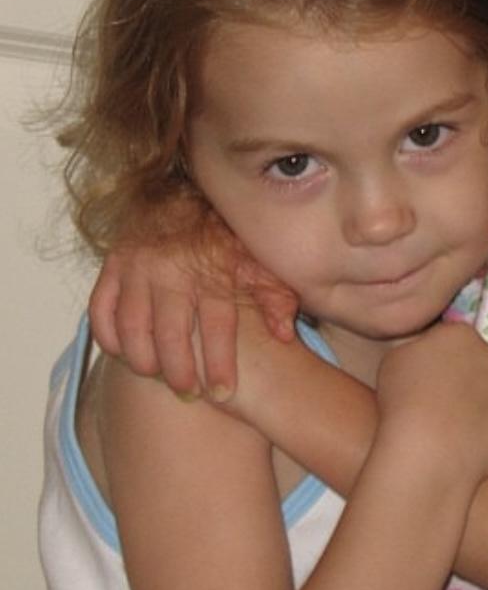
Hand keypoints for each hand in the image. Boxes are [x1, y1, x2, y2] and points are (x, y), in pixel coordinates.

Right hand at [89, 213, 298, 399]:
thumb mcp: (258, 262)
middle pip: (171, 334)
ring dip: (143, 360)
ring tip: (158, 377)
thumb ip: (275, 297)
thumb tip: (284, 335)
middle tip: (189, 393)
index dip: (220, 364)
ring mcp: (138, 267)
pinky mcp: (112, 266)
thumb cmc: (226, 239)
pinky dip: (109, 337)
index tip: (223, 393)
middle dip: (180, 372)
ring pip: (132, 328)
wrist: (185, 195)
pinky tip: (125, 353)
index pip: (217, 326)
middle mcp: (172, 270)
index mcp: (212, 271)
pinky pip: (101, 310)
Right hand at [375, 323, 487, 485]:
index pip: (453, 342)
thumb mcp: (394, 360)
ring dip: (482, 409)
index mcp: (460, 334)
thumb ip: (419, 351)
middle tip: (443, 409)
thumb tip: (432, 360)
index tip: (426, 385)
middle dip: (466, 382)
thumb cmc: (401, 401)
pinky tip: (472, 450)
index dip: (439, 364)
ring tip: (457, 434)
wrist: (426, 449)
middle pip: (480, 365)